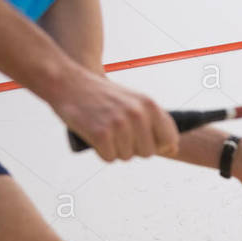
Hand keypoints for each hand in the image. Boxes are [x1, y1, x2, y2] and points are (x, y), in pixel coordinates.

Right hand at [50, 66, 177, 160]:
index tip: (143, 138)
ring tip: (104, 128)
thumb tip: (174, 148)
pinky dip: (100, 151)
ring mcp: (119, 125)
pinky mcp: (101, 134)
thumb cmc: (102, 95)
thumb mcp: (133, 100)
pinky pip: (109, 158)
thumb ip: (154, 121)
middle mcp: (137, 114)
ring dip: (115, 148)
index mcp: (149, 104)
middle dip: (134, 147)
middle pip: (148, 153)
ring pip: (127, 157)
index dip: (159, 144)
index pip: (170, 138)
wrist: (67, 82)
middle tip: (117, 131)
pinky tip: (94, 133)